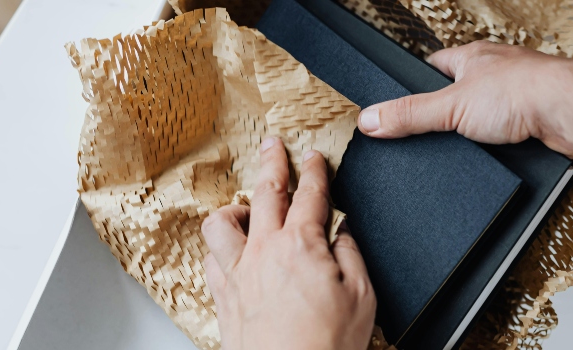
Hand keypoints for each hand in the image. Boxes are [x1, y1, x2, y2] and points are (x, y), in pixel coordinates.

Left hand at [202, 137, 375, 349]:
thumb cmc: (326, 346)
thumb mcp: (362, 295)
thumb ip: (350, 254)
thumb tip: (342, 235)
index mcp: (301, 245)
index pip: (309, 194)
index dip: (314, 170)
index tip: (313, 157)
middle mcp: (263, 252)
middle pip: (265, 192)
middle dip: (272, 162)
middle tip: (273, 146)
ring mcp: (238, 274)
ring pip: (222, 223)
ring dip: (235, 207)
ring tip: (246, 206)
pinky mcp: (223, 298)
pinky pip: (210, 259)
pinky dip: (220, 248)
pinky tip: (230, 250)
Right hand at [356, 41, 572, 157]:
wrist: (571, 110)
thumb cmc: (523, 91)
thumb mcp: (449, 106)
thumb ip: (409, 114)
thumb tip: (371, 118)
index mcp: (473, 58)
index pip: (436, 65)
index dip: (419, 83)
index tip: (406, 97)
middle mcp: (498, 71)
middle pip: (462, 90)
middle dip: (449, 111)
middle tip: (433, 128)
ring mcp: (519, 94)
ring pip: (488, 112)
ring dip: (478, 129)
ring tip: (464, 144)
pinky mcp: (536, 119)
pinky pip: (509, 131)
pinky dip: (500, 144)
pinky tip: (494, 154)